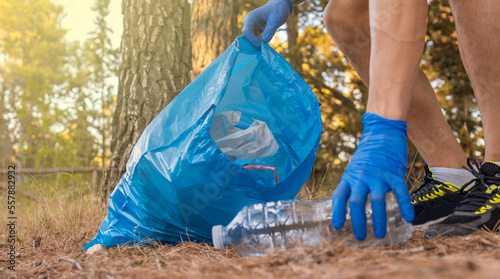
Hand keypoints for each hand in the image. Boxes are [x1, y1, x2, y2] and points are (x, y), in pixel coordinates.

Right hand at [242, 0, 292, 49]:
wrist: (280, 6)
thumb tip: (265, 41)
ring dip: (255, 46)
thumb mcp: (276, 19)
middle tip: (262, 51)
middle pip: (246, 37)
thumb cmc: (278, 10)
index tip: (261, 46)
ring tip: (262, 51)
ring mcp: (251, 27)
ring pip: (249, 40)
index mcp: (251, 18)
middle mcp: (248, 23)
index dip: (252, 41)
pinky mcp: (255, 31)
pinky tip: (263, 48)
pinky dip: (257, 44)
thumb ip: (270, 29)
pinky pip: (253, 40)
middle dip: (253, 44)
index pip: (247, 32)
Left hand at [331, 113, 414, 240]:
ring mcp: (378, 175)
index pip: (339, 196)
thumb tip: (351, 204)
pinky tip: (408, 218)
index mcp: (349, 176)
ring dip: (378, 220)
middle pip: (356, 203)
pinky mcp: (394, 173)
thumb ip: (353, 184)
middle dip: (358, 223)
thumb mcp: (354, 167)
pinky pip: (400, 193)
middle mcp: (361, 177)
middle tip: (360, 237)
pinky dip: (404, 206)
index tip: (337, 226)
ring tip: (379, 234)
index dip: (337, 212)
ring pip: (377, 202)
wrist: (383, 131)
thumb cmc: (368, 153)